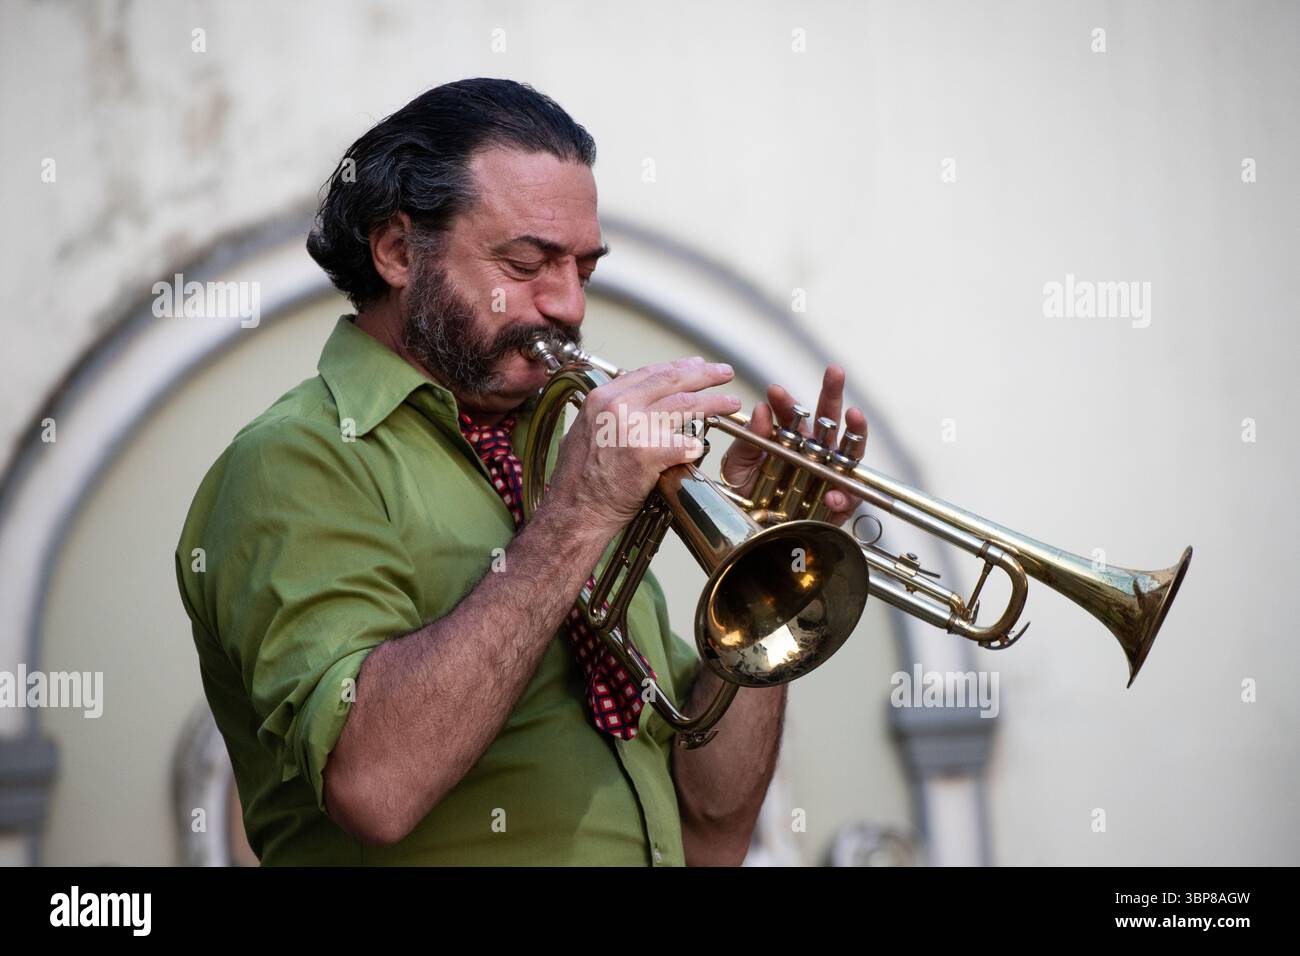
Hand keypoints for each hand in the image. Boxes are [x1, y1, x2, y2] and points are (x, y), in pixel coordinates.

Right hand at [546, 356, 741, 530]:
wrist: (574, 512)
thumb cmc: (579, 481)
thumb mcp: (586, 431)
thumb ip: (610, 414)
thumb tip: (635, 404)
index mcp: (603, 397)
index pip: (649, 372)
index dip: (678, 368)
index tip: (697, 366)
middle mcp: (617, 406)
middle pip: (672, 381)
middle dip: (704, 375)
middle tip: (724, 374)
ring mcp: (632, 428)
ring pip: (685, 407)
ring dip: (714, 403)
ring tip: (731, 404)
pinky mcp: (646, 454)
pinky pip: (684, 444)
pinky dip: (696, 446)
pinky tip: (704, 447)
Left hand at [720, 364, 867, 526]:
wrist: (750, 530)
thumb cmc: (747, 493)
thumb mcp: (738, 465)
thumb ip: (749, 440)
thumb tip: (761, 410)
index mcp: (789, 439)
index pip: (791, 415)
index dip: (785, 403)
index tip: (774, 392)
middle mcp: (813, 453)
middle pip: (828, 420)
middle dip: (832, 394)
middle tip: (834, 371)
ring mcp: (829, 475)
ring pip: (850, 450)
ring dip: (855, 432)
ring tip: (855, 414)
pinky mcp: (838, 503)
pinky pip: (847, 496)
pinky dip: (842, 494)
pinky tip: (833, 493)